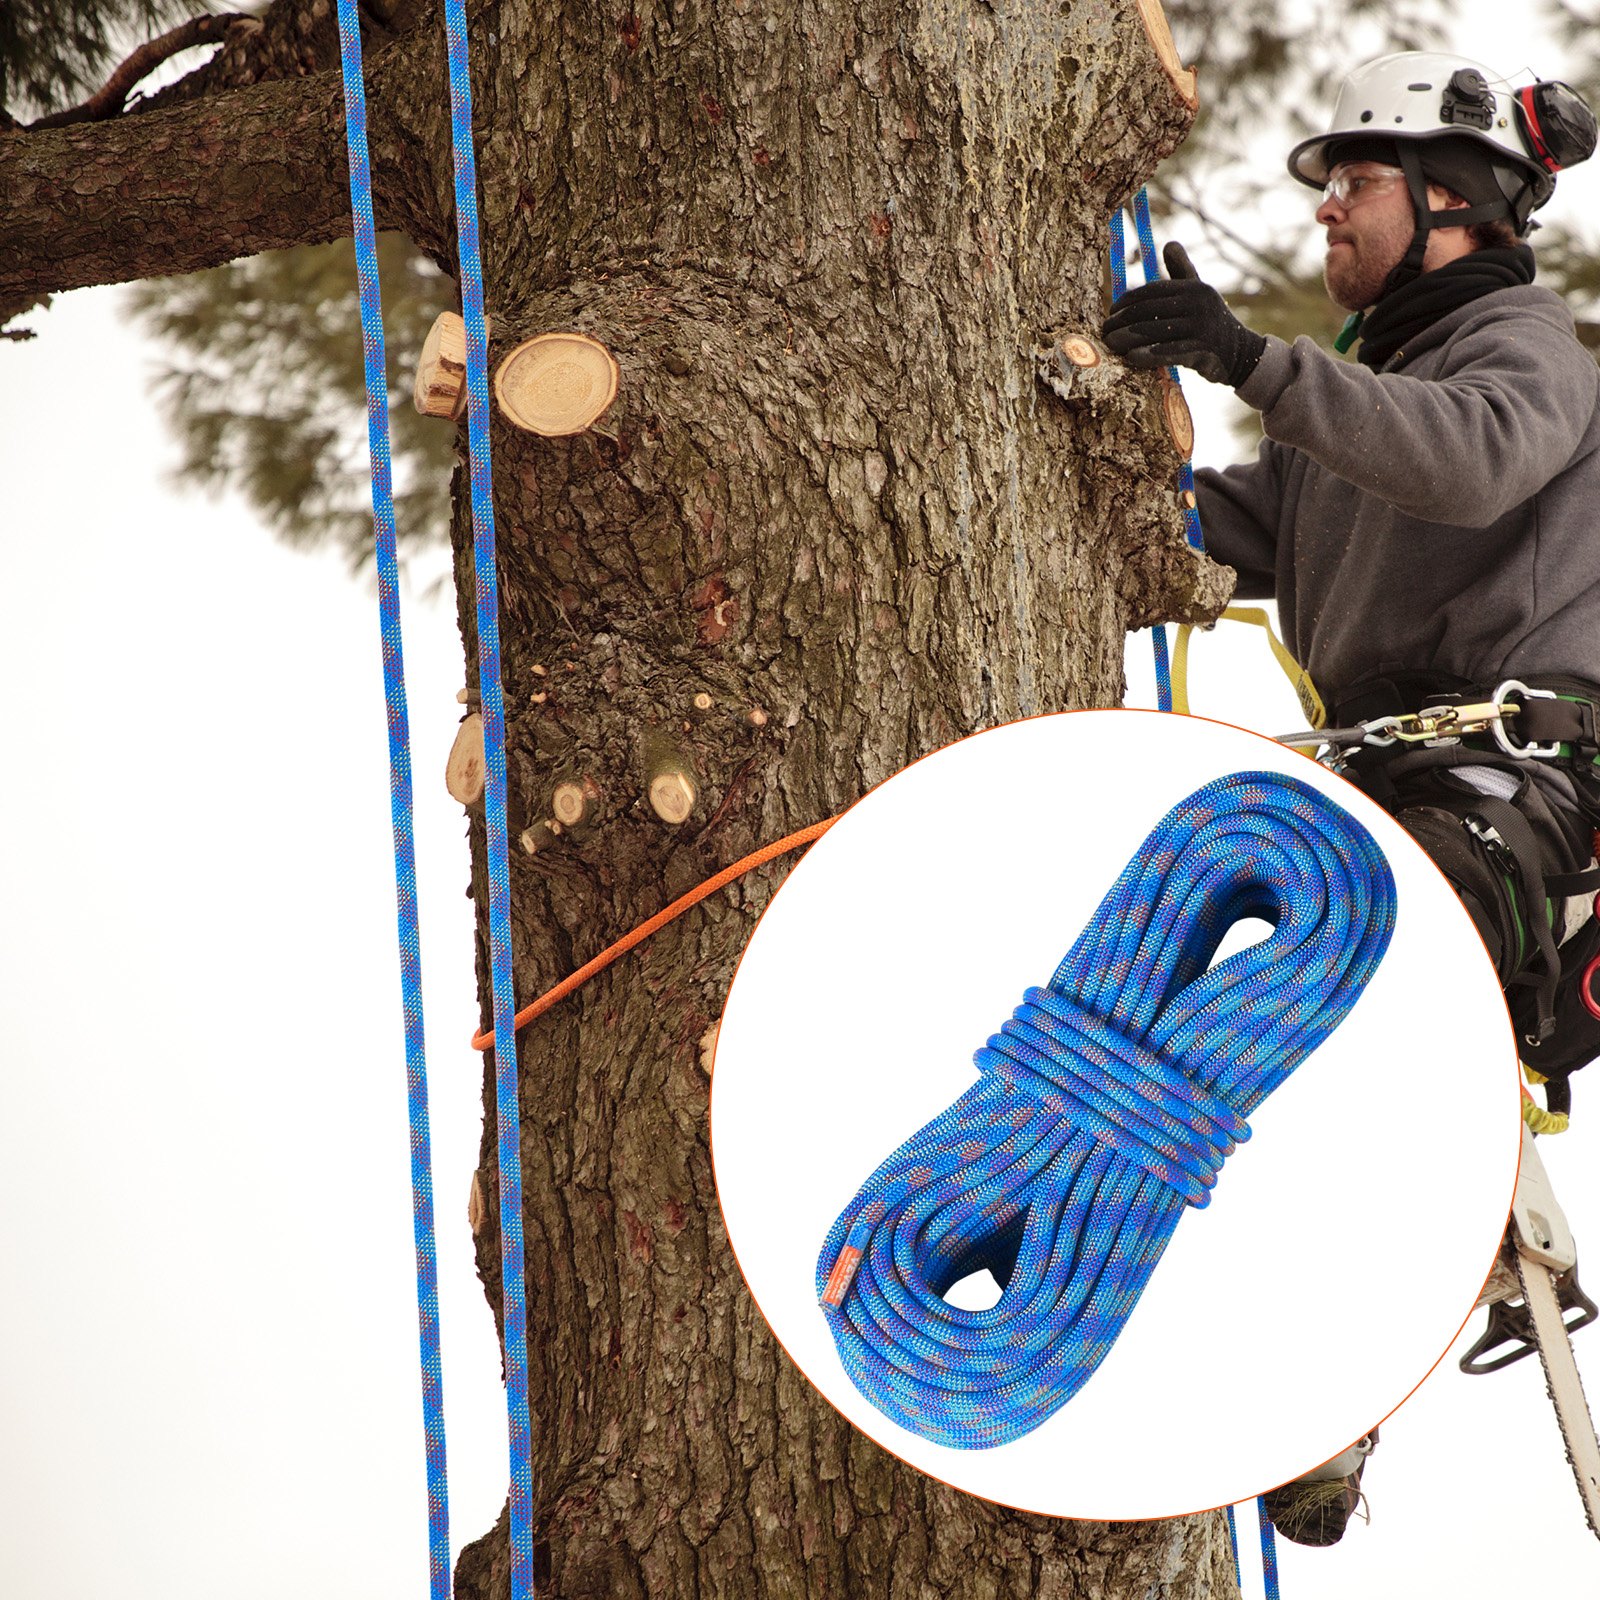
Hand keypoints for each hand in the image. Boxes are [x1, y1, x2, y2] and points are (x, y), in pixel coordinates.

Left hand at [1100, 242, 1265, 387]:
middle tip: (1104, 332)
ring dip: (1127, 339)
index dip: (1127, 301)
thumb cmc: (1210, 320)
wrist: (1239, 352)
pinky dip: (1148, 355)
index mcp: (1193, 288)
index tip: (1111, 312)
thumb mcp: (1199, 292)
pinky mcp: (1202, 352)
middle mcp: (1198, 304)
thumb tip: (1169, 243)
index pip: (1152, 292)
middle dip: (1122, 322)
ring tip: (1110, 345)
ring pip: (1154, 332)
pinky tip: (1130, 358)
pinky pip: (1169, 353)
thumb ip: (1182, 270)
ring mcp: (1201, 328)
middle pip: (1149, 312)